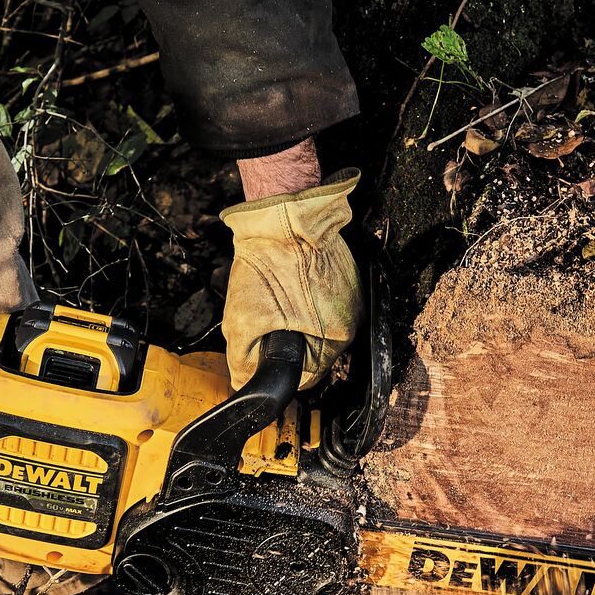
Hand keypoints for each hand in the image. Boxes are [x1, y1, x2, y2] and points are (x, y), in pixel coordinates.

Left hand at [219, 170, 361, 389]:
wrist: (284, 213)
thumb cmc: (270, 261)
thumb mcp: (243, 322)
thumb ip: (243, 361)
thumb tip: (242, 381)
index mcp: (337, 335)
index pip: (307, 375)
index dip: (278, 368)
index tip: (261, 357)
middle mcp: (353, 318)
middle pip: (312, 352)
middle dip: (285, 343)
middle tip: (263, 322)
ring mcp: (352, 294)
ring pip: (316, 327)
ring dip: (294, 321)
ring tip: (275, 299)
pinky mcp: (344, 275)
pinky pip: (321, 301)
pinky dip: (302, 299)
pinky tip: (286, 283)